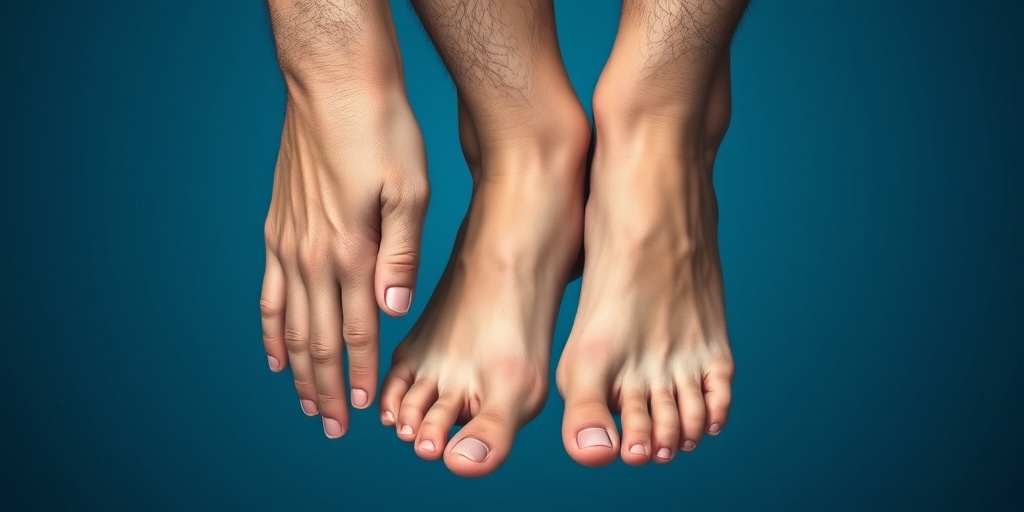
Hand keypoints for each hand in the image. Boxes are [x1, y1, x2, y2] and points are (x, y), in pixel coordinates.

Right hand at [261, 85, 427, 437]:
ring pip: (289, 324)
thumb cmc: (382, 133)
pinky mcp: (277, 230)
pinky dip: (271, 328)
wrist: (333, 85)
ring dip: (299, 368)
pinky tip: (275, 352)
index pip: (356, 332)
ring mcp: (288, 244)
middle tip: (332, 426)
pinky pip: (268, 292)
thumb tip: (391, 313)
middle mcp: (312, 257)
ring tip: (306, 402)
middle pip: (318, 340)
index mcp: (350, 253)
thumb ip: (400, 259)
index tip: (363, 409)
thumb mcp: (410, 193)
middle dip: (327, 387)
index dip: (359, 375)